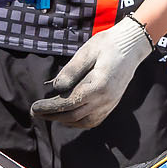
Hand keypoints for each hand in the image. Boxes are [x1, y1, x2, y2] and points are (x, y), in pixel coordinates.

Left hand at [30, 18, 154, 128]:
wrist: (132, 46)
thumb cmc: (108, 45)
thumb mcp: (87, 51)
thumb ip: (71, 70)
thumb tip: (56, 88)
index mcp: (98, 86)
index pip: (69, 103)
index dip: (50, 108)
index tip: (34, 107)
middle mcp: (105, 99)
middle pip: (73, 116)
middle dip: (52, 116)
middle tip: (34, 112)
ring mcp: (110, 104)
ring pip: (83, 122)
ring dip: (64, 121)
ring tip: (48, 115)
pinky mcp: (112, 105)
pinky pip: (93, 121)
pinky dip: (78, 122)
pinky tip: (67, 117)